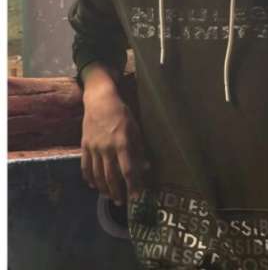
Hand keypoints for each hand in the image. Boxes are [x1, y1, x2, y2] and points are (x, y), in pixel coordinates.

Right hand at [80, 66, 148, 204]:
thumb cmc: (121, 113)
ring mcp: (93, 148)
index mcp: (122, 143)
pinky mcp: (84, 146)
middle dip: (117, 192)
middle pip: (111, 177)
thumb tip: (145, 167)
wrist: (99, 100)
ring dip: (103, 189)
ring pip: (97, 175)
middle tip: (121, 202)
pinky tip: (93, 185)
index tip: (137, 197)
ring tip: (110, 196)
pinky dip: (89, 179)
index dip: (133, 185)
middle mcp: (107, 148)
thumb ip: (139, 149)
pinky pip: (85, 167)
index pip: (128, 169)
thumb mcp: (135, 128)